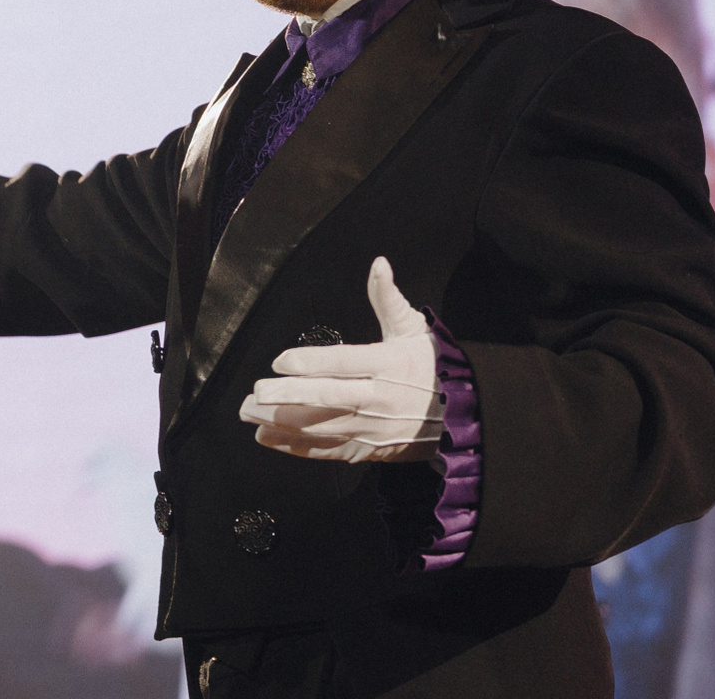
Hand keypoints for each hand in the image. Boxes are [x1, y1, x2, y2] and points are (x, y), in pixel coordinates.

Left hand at [238, 257, 443, 463]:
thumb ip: (388, 298)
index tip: (279, 361)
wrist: (465, 415)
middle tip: (255, 392)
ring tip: (249, 413)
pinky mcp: (370, 450)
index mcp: (390, 365)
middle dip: (288, 396)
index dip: (310, 363)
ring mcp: (375, 429)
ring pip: (322, 427)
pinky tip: (267, 437)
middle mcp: (381, 399)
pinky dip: (296, 447)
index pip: (344, 363)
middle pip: (328, 398)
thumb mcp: (415, 327)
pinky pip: (328, 450)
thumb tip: (378, 263)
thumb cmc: (433, 364)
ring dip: (282, 422)